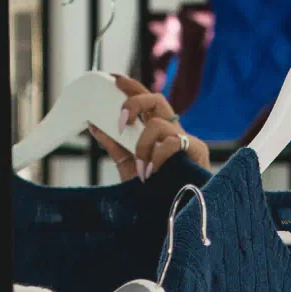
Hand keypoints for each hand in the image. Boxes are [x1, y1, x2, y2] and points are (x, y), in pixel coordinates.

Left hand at [88, 74, 210, 180]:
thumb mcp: (128, 166)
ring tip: (141, 168)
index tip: (114, 78)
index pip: (145, 103)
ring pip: (158, 123)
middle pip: (156, 99)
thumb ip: (114, 145)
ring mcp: (186, 140)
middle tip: (121, 120)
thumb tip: (93, 125)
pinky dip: (158, 155)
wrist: (177, 213)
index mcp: (157, 132)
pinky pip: (173, 142)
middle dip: (135, 101)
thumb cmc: (156, 191)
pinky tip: (152, 171)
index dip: (132, 88)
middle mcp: (172, 131)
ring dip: (143, 145)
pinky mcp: (197, 151)